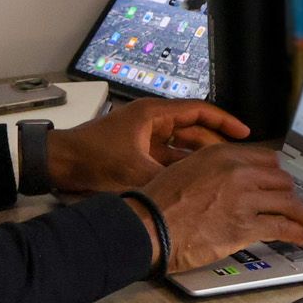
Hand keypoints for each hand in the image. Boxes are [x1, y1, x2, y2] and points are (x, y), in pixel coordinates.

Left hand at [48, 98, 249, 192]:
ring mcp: (144, 138)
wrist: (58, 164)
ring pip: (181, 146)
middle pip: (194, 129)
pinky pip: (167, 157)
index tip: (244, 132)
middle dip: (216, 143)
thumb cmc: (90, 158)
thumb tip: (194, 191)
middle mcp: (152, 122)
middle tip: (237, 159)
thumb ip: (167, 180)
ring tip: (222, 173)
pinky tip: (194, 182)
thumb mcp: (134, 171)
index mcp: (153, 114)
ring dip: (199, 158)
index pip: (200, 111)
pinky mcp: (137, 153)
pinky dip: (181, 167)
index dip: (225, 122)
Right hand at [136, 143, 302, 273]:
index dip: (277, 175)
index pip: (266, 159)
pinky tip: (301, 236)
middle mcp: (237, 171)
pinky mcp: (245, 225)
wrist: (148, 227)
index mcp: (222, 155)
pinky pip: (282, 226)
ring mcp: (243, 198)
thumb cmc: (158, 203)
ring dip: (302, 215)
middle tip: (296, 206)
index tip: (282, 184)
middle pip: (280, 180)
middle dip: (291, 195)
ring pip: (287, 202)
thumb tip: (226, 180)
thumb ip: (211, 170)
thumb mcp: (185, 170)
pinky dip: (296, 232)